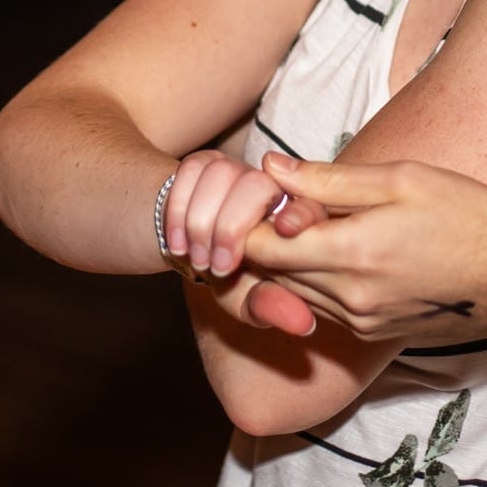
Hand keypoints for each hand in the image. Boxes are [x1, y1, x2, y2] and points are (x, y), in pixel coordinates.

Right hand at [162, 149, 317, 337]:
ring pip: (222, 173)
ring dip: (202, 221)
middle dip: (231, 227)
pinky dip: (179, 210)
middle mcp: (272, 185)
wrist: (191, 250)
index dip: (299, 214)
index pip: (309, 204)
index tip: (281, 234)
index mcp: (297, 216)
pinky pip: (190, 171)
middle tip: (217, 269)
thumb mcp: (248, 299)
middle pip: (258, 184)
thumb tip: (303, 324)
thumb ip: (270, 306)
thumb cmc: (232, 277)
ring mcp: (238, 169)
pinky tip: (177, 244)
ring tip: (196, 260)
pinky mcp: (204, 162)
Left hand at [244, 153, 486, 343]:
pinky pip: (324, 308)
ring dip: (292, 262)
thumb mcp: (401, 178)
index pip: (262, 248)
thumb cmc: (470, 213)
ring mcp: (363, 322)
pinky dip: (318, 281)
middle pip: (271, 274)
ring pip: (294, 294)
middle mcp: (350, 298)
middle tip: (289, 202)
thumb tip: (271, 168)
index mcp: (352, 253)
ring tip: (317, 223)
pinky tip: (345, 251)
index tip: (263, 193)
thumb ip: (327, 179)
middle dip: (267, 240)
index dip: (251, 218)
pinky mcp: (376, 334)